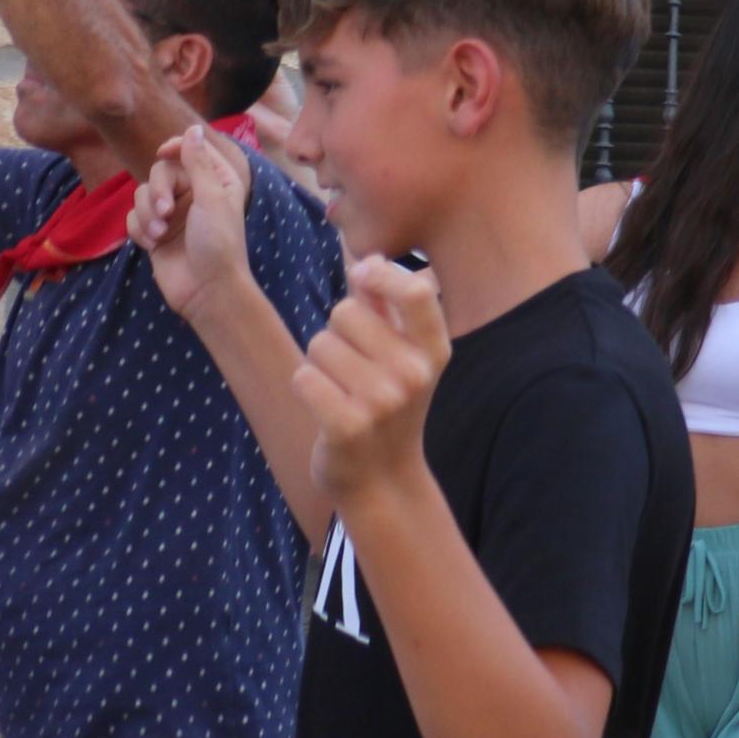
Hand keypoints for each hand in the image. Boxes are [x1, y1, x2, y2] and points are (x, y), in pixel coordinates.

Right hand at [132, 122, 253, 312]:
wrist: (206, 290)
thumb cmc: (218, 243)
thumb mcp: (211, 198)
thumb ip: (198, 163)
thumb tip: (193, 128)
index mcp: (216, 181)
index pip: (190, 150)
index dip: (175, 148)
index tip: (163, 153)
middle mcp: (194, 194)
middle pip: (159, 172)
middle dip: (157, 191)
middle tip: (166, 213)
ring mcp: (172, 214)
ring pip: (141, 195)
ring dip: (146, 214)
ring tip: (160, 236)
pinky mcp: (154, 232)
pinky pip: (133, 218)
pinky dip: (139, 230)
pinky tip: (152, 245)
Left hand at [295, 258, 449, 501]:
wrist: (382, 478)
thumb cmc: (387, 405)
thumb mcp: (402, 357)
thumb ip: (387, 309)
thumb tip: (368, 260)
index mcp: (434, 350)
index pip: (415, 290)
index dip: (380, 274)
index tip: (360, 276)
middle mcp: (415, 373)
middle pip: (345, 312)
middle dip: (335, 332)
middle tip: (351, 367)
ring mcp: (384, 401)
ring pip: (319, 344)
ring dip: (318, 363)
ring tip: (339, 390)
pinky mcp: (348, 425)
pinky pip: (304, 377)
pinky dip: (304, 388)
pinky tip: (324, 407)